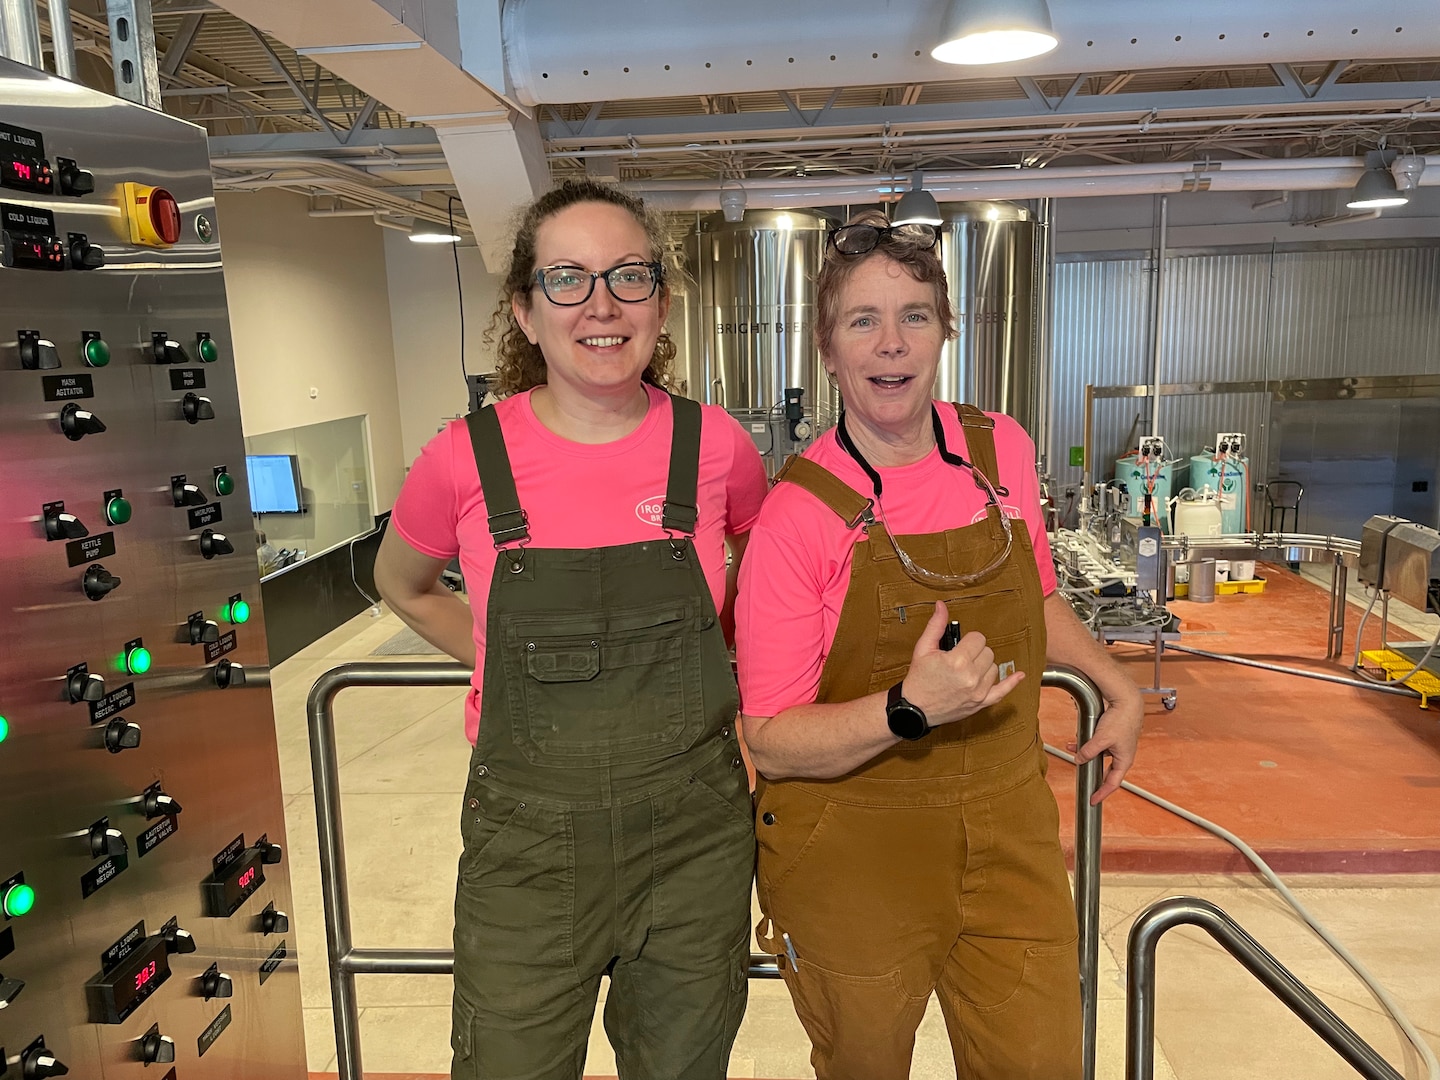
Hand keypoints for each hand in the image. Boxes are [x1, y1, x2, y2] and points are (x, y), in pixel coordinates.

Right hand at [902, 600, 1024, 727]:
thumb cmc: (918, 679)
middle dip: (976, 651)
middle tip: (962, 657)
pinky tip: (1020, 675)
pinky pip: (1002, 691)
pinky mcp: (981, 702)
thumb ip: (936, 626)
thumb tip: (942, 606)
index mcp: (957, 661)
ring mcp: (978, 691)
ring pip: (994, 667)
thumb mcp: (923, 649)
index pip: (978, 638)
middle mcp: (971, 676)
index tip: (960, 645)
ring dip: (983, 665)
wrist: (915, 709)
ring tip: (968, 670)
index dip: (968, 640)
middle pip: (988, 652)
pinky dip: (1012, 683)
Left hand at [1070, 688, 1143, 803]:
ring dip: (1084, 752)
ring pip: (1097, 754)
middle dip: (1090, 771)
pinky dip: (1086, 742)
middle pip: (1104, 770)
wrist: (1127, 700)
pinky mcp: (1112, 736)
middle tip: (1081, 781)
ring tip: (1071, 747)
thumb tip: (1078, 759)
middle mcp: (1122, 755)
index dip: (1102, 793)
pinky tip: (1075, 739)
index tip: (1092, 800)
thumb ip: (1088, 751)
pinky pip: (1097, 744)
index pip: (1113, 783)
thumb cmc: (1121, 719)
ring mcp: (1117, 745)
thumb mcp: (1101, 739)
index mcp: (1124, 760)